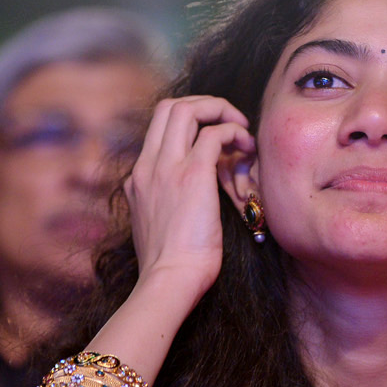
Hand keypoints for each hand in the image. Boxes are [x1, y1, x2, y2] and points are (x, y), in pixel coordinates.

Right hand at [124, 96, 255, 309]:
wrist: (168, 281)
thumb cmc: (170, 267)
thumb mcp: (158, 227)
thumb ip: (166, 205)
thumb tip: (190, 201)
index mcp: (138, 178)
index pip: (159, 128)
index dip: (189, 122)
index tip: (214, 138)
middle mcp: (148, 166)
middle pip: (169, 107)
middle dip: (204, 105)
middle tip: (230, 123)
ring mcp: (166, 168)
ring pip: (186, 109)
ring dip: (219, 111)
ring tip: (242, 132)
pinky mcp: (192, 175)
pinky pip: (214, 133)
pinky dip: (234, 133)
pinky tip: (248, 150)